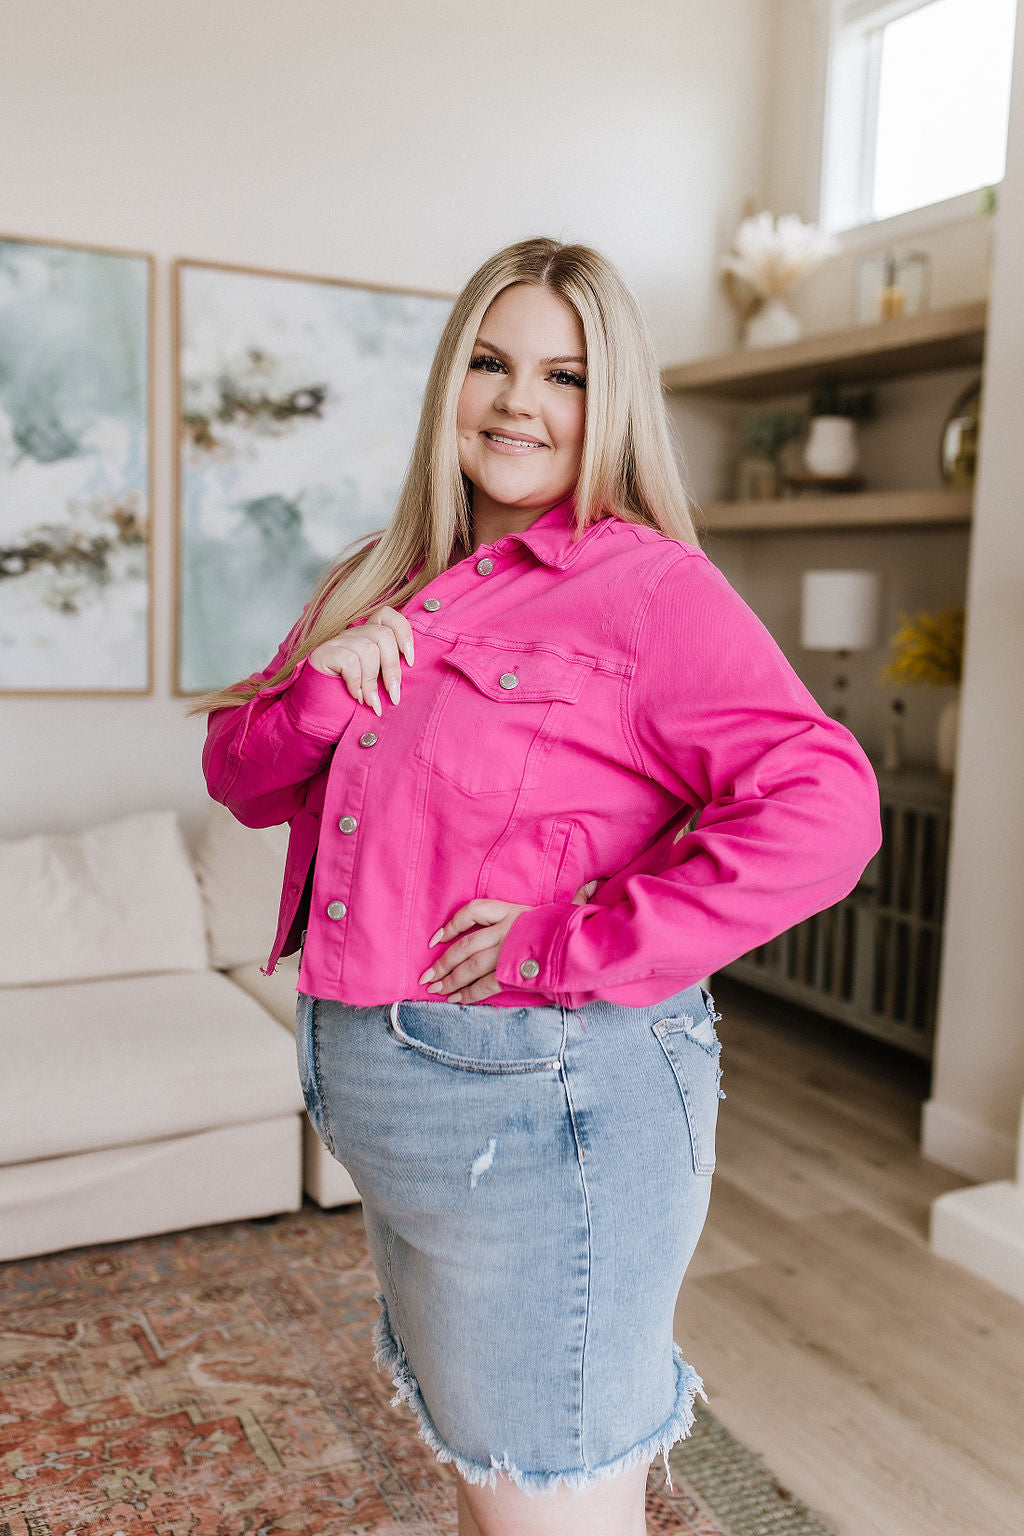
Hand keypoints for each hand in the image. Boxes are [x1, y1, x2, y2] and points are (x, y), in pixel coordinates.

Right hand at [308, 605, 413, 715]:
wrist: (314, 710)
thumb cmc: (348, 697)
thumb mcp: (375, 680)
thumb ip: (389, 670)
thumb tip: (412, 669)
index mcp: (366, 636)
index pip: (387, 614)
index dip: (404, 634)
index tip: (410, 661)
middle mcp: (351, 634)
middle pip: (383, 636)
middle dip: (392, 669)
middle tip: (393, 695)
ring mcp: (336, 642)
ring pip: (368, 649)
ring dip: (372, 681)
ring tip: (371, 701)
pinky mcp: (322, 653)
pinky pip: (349, 661)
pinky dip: (356, 682)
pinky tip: (355, 695)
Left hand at [417, 881, 600, 1003]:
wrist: (584, 946)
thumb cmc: (572, 929)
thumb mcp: (561, 910)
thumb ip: (556, 905)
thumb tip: (591, 886)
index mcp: (511, 911)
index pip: (472, 911)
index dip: (451, 924)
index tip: (436, 938)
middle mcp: (503, 930)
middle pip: (464, 946)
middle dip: (442, 963)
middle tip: (427, 976)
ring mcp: (506, 953)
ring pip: (469, 968)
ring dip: (449, 981)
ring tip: (436, 989)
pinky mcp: (511, 973)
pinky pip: (483, 986)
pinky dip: (468, 994)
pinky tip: (456, 999)